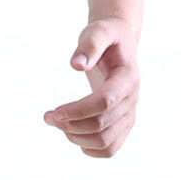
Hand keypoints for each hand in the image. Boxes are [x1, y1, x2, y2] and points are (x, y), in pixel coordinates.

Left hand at [42, 18, 139, 156]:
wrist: (120, 43)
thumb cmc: (107, 36)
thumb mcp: (98, 31)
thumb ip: (90, 45)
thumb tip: (76, 64)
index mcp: (128, 78)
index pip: (105, 102)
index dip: (77, 110)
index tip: (53, 112)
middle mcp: (132, 100)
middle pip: (102, 125)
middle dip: (71, 125)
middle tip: (48, 117)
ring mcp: (129, 114)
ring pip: (106, 142)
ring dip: (77, 138)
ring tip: (58, 124)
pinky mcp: (123, 124)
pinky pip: (110, 148)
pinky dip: (89, 148)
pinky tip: (72, 134)